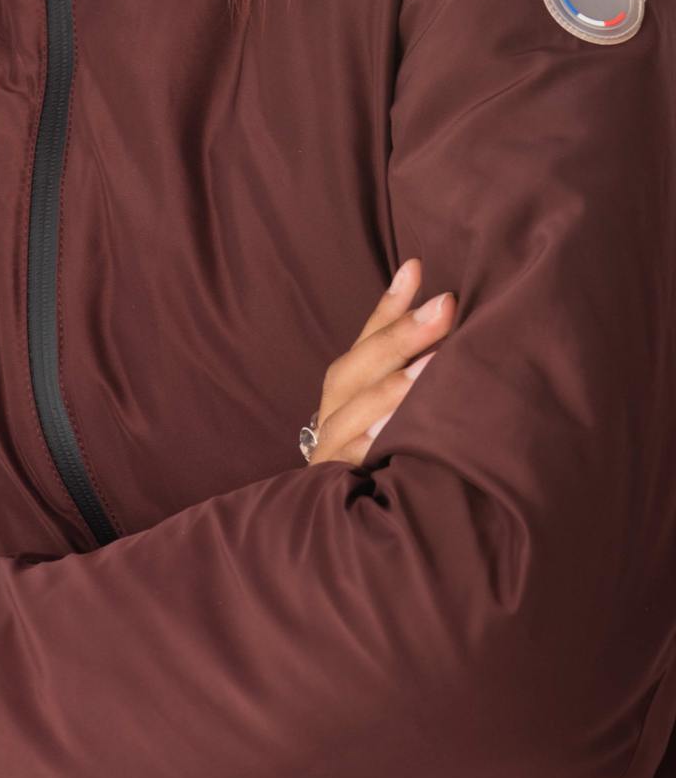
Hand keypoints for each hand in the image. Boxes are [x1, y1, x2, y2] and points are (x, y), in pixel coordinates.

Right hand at [305, 257, 453, 465]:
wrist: (338, 510)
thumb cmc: (374, 437)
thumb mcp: (385, 384)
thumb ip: (397, 333)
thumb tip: (415, 267)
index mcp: (347, 378)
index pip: (370, 333)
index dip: (394, 303)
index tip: (420, 267)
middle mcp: (335, 404)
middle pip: (361, 365)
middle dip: (403, 336)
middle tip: (445, 308)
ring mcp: (332, 443)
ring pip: (357, 410)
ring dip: (394, 389)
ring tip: (431, 366)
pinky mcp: (336, 479)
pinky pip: (355, 459)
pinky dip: (375, 444)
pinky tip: (401, 433)